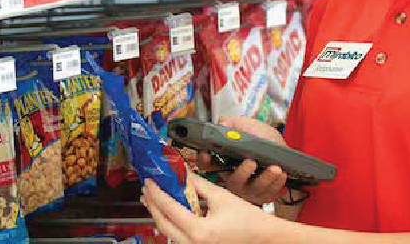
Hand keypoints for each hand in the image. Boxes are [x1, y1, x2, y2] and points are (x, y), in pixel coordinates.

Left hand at [142, 174, 273, 243]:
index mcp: (200, 231)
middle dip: (153, 205)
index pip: (170, 209)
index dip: (157, 193)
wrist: (262, 237)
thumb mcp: (220, 196)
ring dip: (159, 214)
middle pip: (163, 224)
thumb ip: (197, 184)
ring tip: (152, 198)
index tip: (149, 181)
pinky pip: (177, 236)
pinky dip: (170, 222)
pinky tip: (168, 212)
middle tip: (146, 189)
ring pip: (168, 232)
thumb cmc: (247, 218)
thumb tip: (181, 172)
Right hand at [197, 117, 287, 205]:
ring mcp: (248, 189)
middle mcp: (234, 178)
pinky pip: (269, 194)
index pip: (206, 165)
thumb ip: (234, 123)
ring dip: (265, 179)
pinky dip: (276, 184)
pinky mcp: (263, 195)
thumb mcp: (247, 125)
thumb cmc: (261, 137)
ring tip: (275, 168)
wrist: (281, 149)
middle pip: (232, 181)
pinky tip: (282, 174)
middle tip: (252, 162)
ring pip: (253, 190)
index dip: (203, 160)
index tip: (207, 153)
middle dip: (242, 173)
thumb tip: (223, 124)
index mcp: (224, 162)